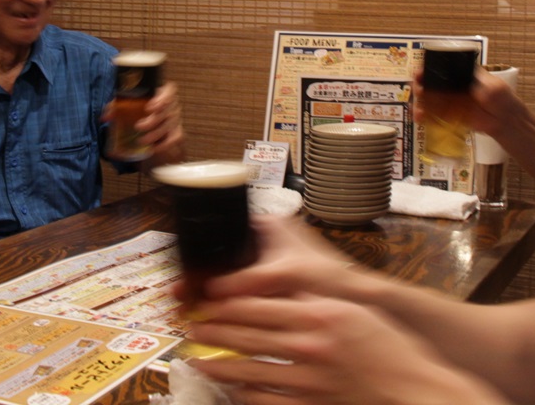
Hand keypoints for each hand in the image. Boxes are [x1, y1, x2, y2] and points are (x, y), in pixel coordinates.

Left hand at [103, 81, 184, 165]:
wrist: (150, 120)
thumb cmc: (140, 108)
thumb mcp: (128, 104)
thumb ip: (116, 108)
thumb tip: (105, 116)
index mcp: (162, 92)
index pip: (169, 92)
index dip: (161, 99)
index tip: (149, 107)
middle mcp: (171, 105)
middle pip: (166, 111)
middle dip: (152, 121)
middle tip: (138, 127)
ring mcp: (175, 119)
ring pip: (169, 126)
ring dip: (155, 135)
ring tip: (141, 141)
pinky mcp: (176, 132)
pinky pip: (175, 138)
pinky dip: (164, 144)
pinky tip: (153, 148)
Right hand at [184, 215, 359, 303]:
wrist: (356, 300)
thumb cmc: (329, 278)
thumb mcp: (281, 277)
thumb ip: (245, 283)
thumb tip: (208, 294)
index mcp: (266, 222)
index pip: (218, 228)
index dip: (196, 251)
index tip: (180, 272)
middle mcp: (264, 235)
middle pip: (218, 251)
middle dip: (197, 274)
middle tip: (177, 295)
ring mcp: (266, 256)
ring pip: (226, 269)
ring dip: (207, 288)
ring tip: (188, 306)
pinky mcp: (270, 276)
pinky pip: (237, 284)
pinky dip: (222, 297)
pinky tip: (211, 312)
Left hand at [189, 294, 510, 404]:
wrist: (416, 390)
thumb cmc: (390, 348)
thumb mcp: (354, 311)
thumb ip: (316, 301)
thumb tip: (281, 289)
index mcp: (320, 313)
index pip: (259, 303)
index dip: (225, 301)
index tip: (205, 298)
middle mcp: (311, 344)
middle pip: (247, 334)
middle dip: (213, 330)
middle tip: (190, 326)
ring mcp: (310, 378)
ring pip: (250, 369)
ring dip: (219, 364)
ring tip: (198, 358)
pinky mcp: (312, 404)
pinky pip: (267, 401)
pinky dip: (244, 395)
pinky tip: (231, 390)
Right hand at [412, 66, 526, 140]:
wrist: (506, 120)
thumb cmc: (501, 99)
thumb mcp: (491, 86)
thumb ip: (475, 81)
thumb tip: (457, 75)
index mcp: (461, 73)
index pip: (440, 67)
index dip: (427, 68)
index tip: (419, 72)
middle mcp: (453, 85)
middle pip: (429, 82)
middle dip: (420, 85)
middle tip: (418, 91)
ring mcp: (450, 100)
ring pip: (428, 98)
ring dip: (419, 102)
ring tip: (417, 110)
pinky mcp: (449, 115)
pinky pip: (433, 114)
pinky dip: (424, 116)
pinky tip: (419, 118)